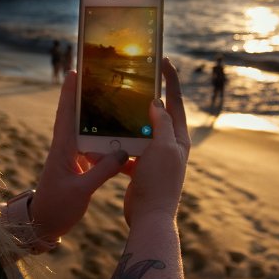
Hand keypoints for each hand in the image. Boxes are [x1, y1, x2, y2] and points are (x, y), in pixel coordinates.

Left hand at [29, 71, 128, 240]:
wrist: (43, 225)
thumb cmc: (57, 207)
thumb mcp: (80, 190)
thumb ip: (101, 171)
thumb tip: (122, 152)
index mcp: (62, 149)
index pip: (65, 114)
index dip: (69, 93)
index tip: (74, 72)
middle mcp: (66, 148)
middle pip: (76, 117)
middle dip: (85, 97)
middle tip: (100, 79)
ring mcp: (71, 157)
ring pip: (86, 132)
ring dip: (97, 118)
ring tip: (114, 103)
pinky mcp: (77, 167)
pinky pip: (92, 148)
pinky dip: (104, 140)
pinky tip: (119, 138)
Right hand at [123, 58, 189, 226]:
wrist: (150, 218)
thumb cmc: (160, 182)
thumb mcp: (163, 148)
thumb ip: (161, 123)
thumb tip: (157, 101)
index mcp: (178, 137)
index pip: (176, 101)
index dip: (171, 79)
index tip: (163, 60)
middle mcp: (169, 145)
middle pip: (156, 114)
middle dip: (143, 98)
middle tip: (131, 80)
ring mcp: (154, 157)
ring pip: (138, 132)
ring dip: (124, 123)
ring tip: (110, 108)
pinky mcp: (140, 169)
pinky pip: (126, 151)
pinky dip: (114, 147)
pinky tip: (99, 141)